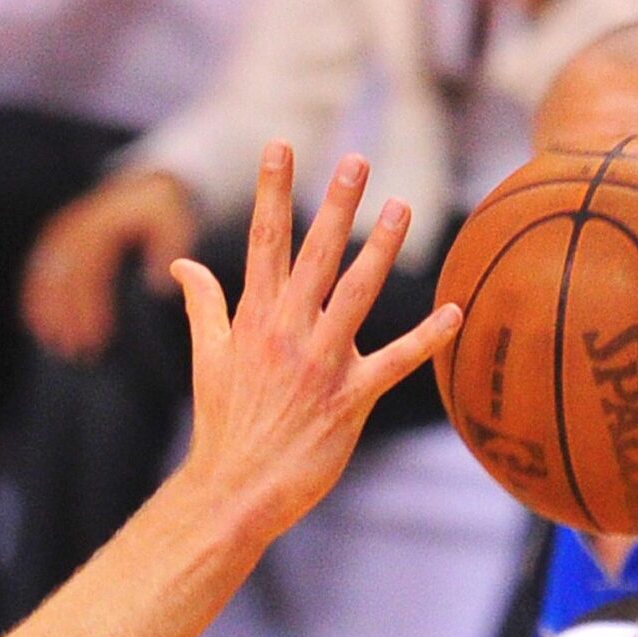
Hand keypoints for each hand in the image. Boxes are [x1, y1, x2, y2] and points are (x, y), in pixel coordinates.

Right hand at [21, 169, 198, 360]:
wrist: (145, 186)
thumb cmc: (162, 215)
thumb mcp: (174, 225)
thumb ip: (168, 251)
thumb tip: (158, 284)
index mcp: (104, 226)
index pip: (92, 274)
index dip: (91, 308)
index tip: (96, 339)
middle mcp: (77, 226)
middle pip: (65, 278)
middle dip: (67, 318)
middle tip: (74, 352)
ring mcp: (63, 230)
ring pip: (47, 275)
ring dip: (49, 313)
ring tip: (57, 347)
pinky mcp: (56, 237)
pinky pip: (39, 269)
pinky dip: (35, 298)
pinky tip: (38, 326)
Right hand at [169, 143, 462, 540]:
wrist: (233, 490)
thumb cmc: (222, 424)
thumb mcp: (206, 358)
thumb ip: (202, 304)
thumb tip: (182, 266)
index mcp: (253, 319)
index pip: (264, 242)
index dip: (274, 191)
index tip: (282, 146)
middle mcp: (286, 333)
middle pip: (314, 256)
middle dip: (335, 206)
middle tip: (356, 160)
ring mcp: (319, 365)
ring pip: (355, 295)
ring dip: (380, 250)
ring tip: (401, 208)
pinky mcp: (349, 399)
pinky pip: (394, 362)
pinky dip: (426, 338)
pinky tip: (455, 312)